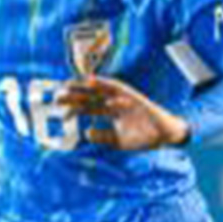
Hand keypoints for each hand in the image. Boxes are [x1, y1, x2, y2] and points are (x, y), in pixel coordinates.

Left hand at [57, 77, 189, 151]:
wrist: (165, 136)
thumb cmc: (144, 137)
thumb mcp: (118, 140)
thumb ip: (102, 136)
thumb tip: (86, 132)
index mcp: (111, 112)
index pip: (89, 108)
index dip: (74, 108)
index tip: (60, 110)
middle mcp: (115, 102)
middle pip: (91, 97)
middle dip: (75, 96)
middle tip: (57, 96)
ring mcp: (124, 98)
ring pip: (100, 90)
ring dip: (85, 86)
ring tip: (70, 84)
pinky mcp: (133, 96)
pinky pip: (117, 87)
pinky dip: (105, 83)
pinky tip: (92, 81)